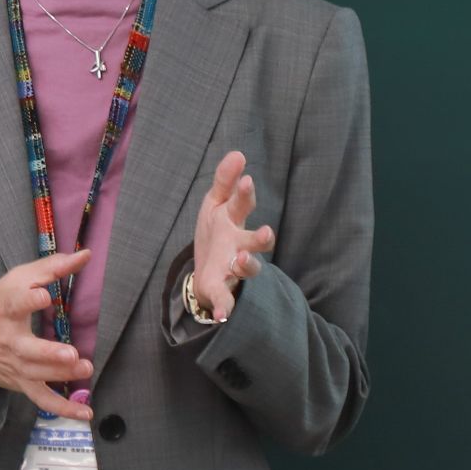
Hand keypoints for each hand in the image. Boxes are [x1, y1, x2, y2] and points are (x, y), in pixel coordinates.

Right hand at [0, 248, 95, 418]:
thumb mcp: (17, 280)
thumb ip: (52, 267)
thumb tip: (86, 256)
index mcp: (4, 309)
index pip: (14, 303)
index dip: (28, 299)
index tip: (43, 296)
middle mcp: (8, 341)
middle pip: (27, 350)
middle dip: (48, 354)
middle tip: (70, 354)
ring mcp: (15, 366)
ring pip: (37, 376)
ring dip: (61, 376)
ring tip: (84, 369)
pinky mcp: (22, 384)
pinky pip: (43, 400)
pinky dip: (63, 409)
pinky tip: (86, 414)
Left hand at [192, 150, 274, 320]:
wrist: (205, 270)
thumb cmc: (215, 232)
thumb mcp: (214, 204)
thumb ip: (225, 180)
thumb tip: (238, 153)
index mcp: (233, 221)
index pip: (242, 205)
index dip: (245, 194)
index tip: (247, 180)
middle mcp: (239, 244)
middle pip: (256, 241)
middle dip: (261, 238)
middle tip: (266, 233)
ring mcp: (233, 268)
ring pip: (248, 269)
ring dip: (247, 265)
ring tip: (241, 260)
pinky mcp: (221, 289)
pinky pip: (226, 299)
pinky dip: (225, 307)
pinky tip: (222, 316)